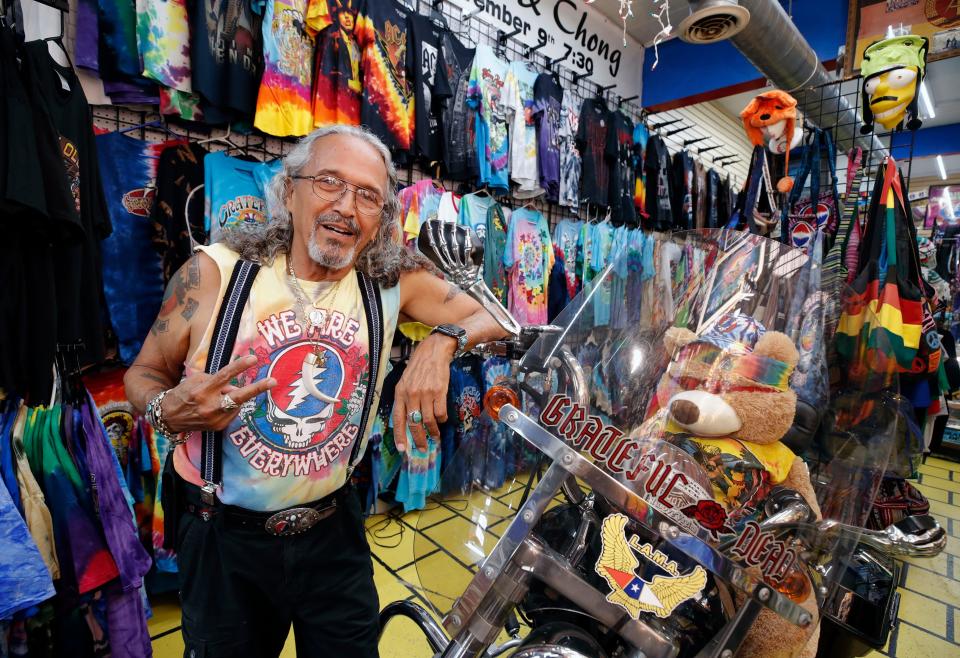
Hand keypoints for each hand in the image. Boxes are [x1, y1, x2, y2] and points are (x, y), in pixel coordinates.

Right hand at [162, 355, 276, 431]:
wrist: (169, 417)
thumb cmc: (183, 393)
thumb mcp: (195, 381)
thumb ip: (216, 380)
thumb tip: (235, 386)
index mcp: (203, 390)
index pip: (224, 376)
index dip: (239, 367)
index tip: (253, 359)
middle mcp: (210, 406)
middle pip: (238, 396)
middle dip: (257, 388)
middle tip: (273, 381)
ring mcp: (215, 419)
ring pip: (237, 403)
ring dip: (234, 396)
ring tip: (218, 397)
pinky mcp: (218, 427)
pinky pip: (232, 412)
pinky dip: (229, 406)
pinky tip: (217, 406)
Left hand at [392, 335, 454, 451]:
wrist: (434, 351)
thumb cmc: (419, 367)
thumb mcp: (405, 381)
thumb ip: (404, 399)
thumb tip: (407, 421)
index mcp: (400, 392)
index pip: (398, 418)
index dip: (400, 435)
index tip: (402, 449)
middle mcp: (411, 394)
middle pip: (414, 423)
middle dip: (419, 439)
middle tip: (423, 448)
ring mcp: (425, 393)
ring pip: (428, 420)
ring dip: (433, 431)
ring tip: (435, 435)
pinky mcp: (438, 391)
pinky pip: (440, 413)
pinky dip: (442, 419)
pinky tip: (442, 418)